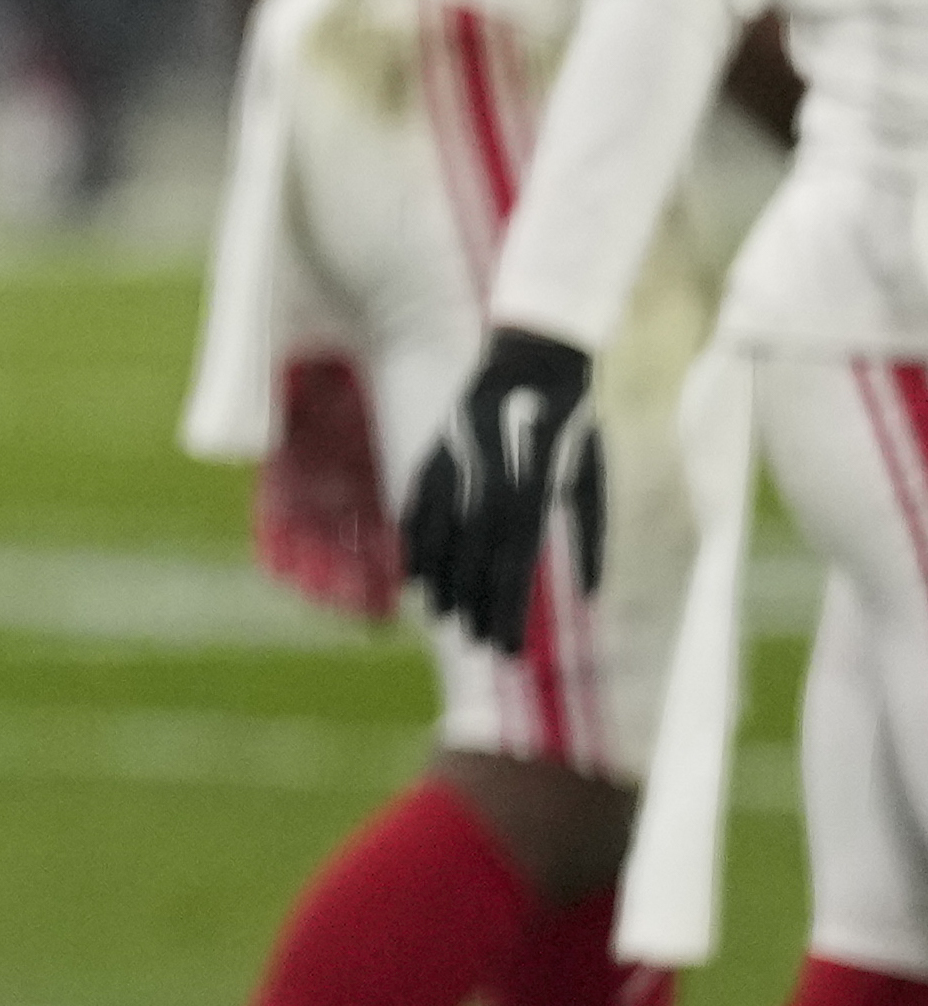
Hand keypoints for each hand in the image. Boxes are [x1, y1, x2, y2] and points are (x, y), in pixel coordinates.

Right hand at [404, 328, 599, 656]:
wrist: (534, 358)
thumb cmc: (573, 425)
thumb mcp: (591, 480)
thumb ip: (590, 538)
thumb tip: (588, 596)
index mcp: (536, 489)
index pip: (516, 564)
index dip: (509, 610)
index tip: (507, 648)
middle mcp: (492, 479)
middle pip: (476, 557)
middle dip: (476, 603)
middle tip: (477, 642)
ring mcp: (459, 464)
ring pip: (442, 535)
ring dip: (441, 580)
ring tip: (443, 616)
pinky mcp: (439, 451)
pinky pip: (418, 505)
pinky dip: (415, 541)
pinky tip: (413, 572)